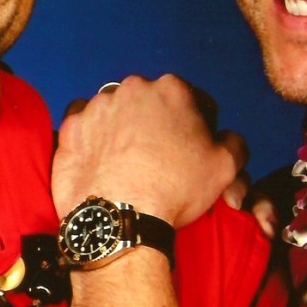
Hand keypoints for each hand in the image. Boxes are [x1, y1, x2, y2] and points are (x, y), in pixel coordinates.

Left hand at [53, 74, 246, 228]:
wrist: (120, 218)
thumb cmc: (175, 189)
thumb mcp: (225, 167)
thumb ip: (234, 142)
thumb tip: (226, 137)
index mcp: (173, 89)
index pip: (192, 101)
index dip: (196, 125)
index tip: (191, 148)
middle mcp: (133, 88)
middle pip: (152, 103)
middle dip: (157, 123)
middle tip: (159, 157)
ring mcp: (98, 105)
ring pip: (117, 110)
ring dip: (123, 127)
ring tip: (128, 161)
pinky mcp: (72, 126)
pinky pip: (84, 123)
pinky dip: (92, 135)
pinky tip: (100, 157)